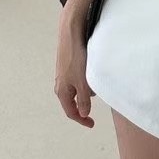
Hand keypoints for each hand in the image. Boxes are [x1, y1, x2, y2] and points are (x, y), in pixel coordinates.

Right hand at [55, 13, 94, 127]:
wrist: (71, 34)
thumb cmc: (76, 57)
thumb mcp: (82, 81)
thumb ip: (83, 99)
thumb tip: (83, 113)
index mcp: (62, 91)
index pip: (71, 112)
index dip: (81, 119)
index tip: (91, 124)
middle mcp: (61, 84)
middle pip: (73, 101)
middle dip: (84, 105)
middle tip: (96, 106)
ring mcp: (65, 75)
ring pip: (77, 89)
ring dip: (87, 91)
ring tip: (97, 85)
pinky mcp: (69, 66)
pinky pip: (79, 79)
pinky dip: (86, 81)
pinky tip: (93, 73)